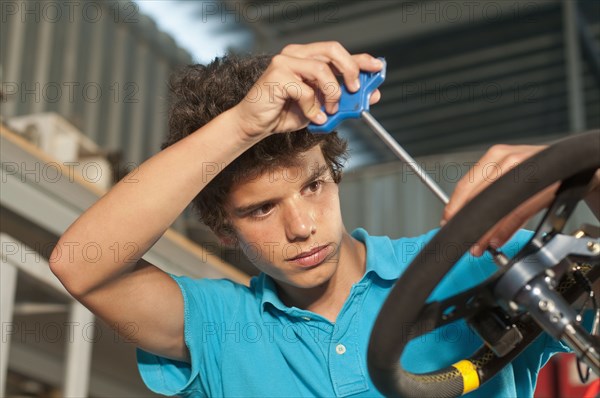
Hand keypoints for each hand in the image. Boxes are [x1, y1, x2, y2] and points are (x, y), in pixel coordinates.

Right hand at [233, 41, 382, 139]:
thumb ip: (343, 99)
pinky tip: (312, 117)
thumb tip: (371, 96)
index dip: (360, 59)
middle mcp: (296, 54)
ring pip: (322, 70)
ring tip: (328, 110)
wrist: (256, 125)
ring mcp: (285, 62)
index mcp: (306, 57)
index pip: (337, 52)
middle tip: (355, 89)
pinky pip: (306, 90)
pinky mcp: (277, 75)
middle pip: (332, 50)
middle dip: (350, 70)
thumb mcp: (321, 107)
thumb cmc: (285, 113)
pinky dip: (313, 108)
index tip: (378, 67)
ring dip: (331, 94)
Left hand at [442, 144, 550, 255]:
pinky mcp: (544, 184)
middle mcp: (509, 159)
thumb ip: (486, 193)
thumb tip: (460, 219)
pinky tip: (497, 240)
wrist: (574, 167)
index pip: (466, 185)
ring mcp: (527, 170)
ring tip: (478, 246)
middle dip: (467, 222)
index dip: (454, 208)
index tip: (447, 224)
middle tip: (461, 240)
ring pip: (497, 205)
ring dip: (486, 231)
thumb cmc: (537, 174)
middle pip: (479, 196)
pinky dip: (505, 229)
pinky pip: (519, 211)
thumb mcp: (509, 177)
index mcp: (496, 156)